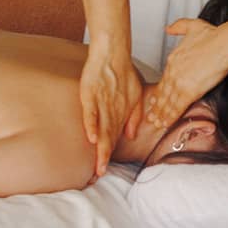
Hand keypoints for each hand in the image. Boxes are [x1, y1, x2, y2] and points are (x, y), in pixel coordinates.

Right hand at [79, 42, 144, 177]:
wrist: (114, 53)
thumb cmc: (124, 74)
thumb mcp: (136, 96)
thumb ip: (134, 117)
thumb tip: (129, 136)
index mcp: (120, 113)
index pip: (113, 138)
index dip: (108, 155)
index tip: (103, 172)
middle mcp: (111, 111)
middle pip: (108, 138)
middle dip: (103, 157)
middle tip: (100, 174)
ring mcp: (101, 103)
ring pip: (101, 129)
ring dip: (101, 147)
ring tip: (98, 164)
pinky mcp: (91, 94)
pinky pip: (92, 112)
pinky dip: (92, 124)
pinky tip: (93, 138)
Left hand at [144, 19, 227, 130]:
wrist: (223, 44)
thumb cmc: (212, 36)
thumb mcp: (191, 26)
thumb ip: (178, 27)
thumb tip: (168, 28)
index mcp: (174, 60)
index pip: (164, 80)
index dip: (158, 91)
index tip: (154, 99)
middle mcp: (174, 72)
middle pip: (163, 93)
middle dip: (156, 107)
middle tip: (151, 116)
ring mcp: (180, 83)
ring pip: (168, 102)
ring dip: (161, 114)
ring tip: (157, 124)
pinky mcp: (190, 91)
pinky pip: (177, 107)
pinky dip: (171, 117)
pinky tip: (166, 123)